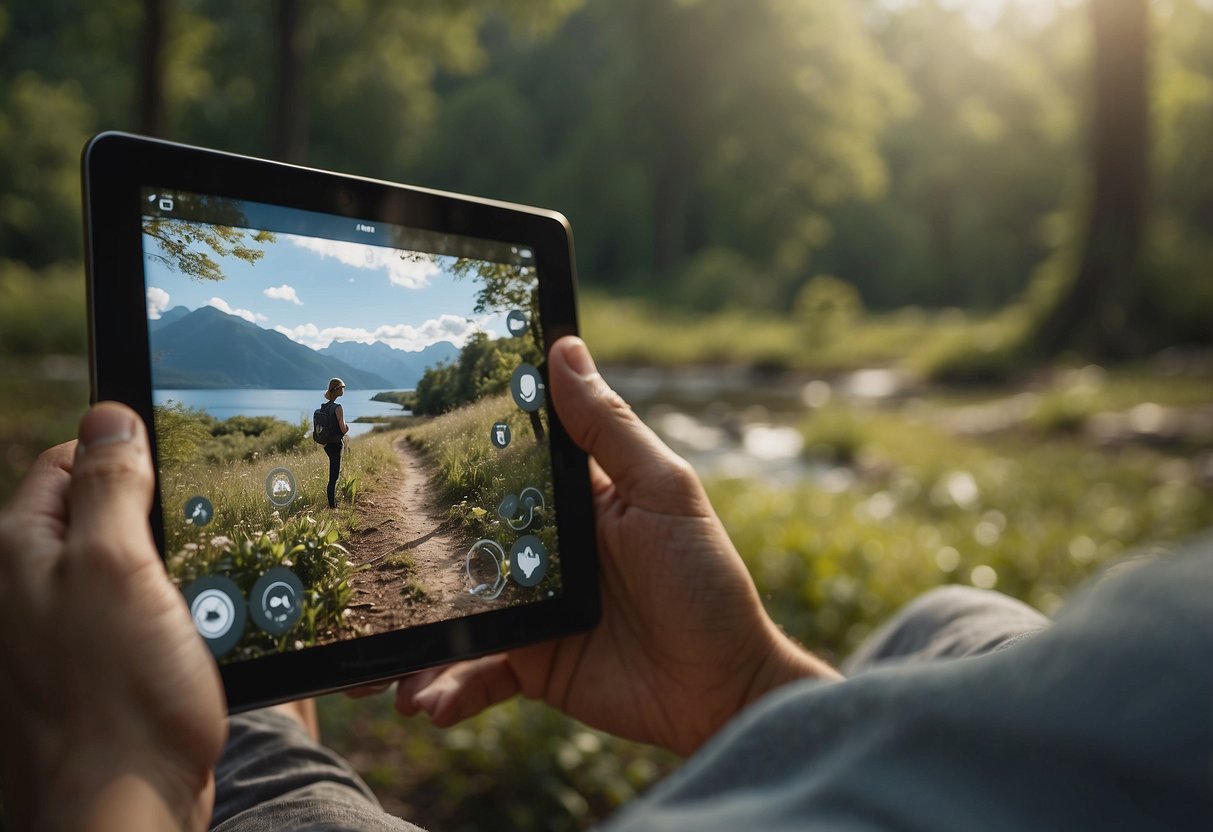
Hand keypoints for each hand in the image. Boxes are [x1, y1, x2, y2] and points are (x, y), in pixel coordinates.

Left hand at [0, 403, 225, 830]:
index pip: (67, 461)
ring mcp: (64, 630)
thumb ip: (109, 488)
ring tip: (200, 582)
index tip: (178, 463)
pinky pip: (138, 609)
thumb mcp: (116, 568)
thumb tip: (108, 415)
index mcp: (21, 550)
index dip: (122, 452)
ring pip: (124, 561)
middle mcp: (31, 587)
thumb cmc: (119, 693)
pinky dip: (172, 604)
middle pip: (96, 509)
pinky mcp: (100, 666)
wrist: (126, 806)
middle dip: (153, 508)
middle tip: (199, 528)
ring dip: (170, 560)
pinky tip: (198, 623)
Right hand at [394, 337, 838, 755]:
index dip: (461, 450)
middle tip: (354, 554)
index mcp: (576, 502)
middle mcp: (545, 554)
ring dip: (412, 638)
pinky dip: (445, 691)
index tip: (401, 432)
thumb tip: (564, 347)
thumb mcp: (664, 493)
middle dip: (410, 552)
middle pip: (462, 541)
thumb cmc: (706, 582)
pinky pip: (474, 675)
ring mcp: (533, 611)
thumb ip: (609, 427)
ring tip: (372, 658)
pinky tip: (423, 703)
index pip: (508, 466)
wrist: (723, 690)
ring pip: (454, 614)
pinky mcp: (532, 665)